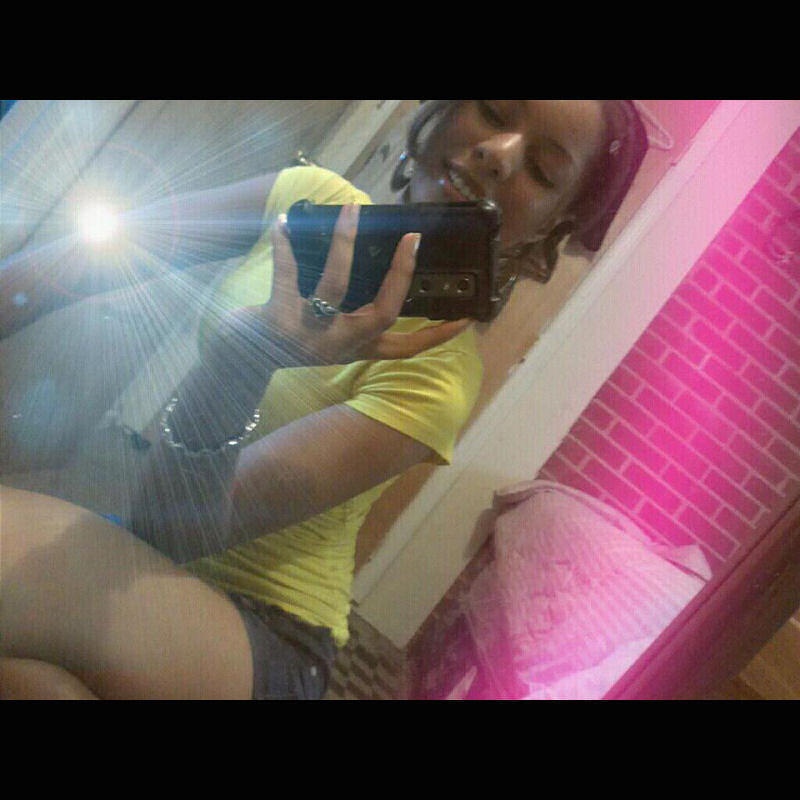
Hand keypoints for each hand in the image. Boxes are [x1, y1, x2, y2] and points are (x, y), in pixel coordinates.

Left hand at [255, 204, 469, 367]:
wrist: (241, 361)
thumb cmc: (292, 339)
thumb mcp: (332, 335)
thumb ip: (356, 314)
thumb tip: (379, 264)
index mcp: (358, 348)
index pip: (406, 347)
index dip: (436, 335)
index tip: (467, 318)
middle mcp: (340, 346)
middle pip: (381, 313)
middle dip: (398, 276)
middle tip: (410, 240)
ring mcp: (309, 334)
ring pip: (335, 286)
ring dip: (344, 245)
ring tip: (351, 210)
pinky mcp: (277, 320)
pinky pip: (286, 275)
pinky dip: (284, 246)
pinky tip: (284, 222)